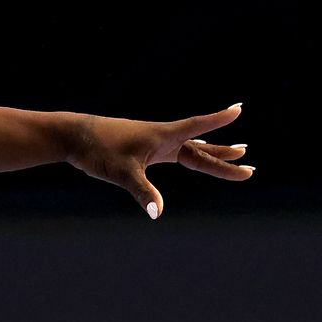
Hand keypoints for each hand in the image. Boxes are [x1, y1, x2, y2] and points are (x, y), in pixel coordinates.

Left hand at [63, 103, 250, 219]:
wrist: (72, 136)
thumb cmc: (97, 150)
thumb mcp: (121, 172)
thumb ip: (142, 192)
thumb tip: (158, 212)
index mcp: (162, 136)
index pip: (197, 126)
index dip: (218, 120)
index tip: (239, 108)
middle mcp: (161, 137)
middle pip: (201, 147)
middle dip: (225, 155)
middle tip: (248, 159)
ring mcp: (153, 143)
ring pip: (190, 148)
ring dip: (212, 152)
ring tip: (236, 152)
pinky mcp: (143, 149)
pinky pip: (174, 152)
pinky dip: (190, 154)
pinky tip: (193, 154)